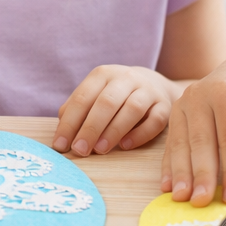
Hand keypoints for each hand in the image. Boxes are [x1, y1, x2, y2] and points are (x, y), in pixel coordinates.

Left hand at [54, 65, 178, 157]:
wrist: (154, 84)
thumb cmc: (114, 96)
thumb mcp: (94, 95)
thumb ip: (77, 110)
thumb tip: (62, 134)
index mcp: (103, 75)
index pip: (83, 97)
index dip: (70, 122)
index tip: (60, 145)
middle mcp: (126, 78)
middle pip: (107, 102)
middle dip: (91, 128)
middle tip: (80, 150)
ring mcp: (148, 90)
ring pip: (132, 109)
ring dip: (114, 131)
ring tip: (100, 150)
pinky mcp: (165, 105)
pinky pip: (155, 120)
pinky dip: (140, 134)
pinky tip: (125, 146)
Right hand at [161, 48, 225, 206]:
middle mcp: (202, 95)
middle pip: (202, 143)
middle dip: (202, 176)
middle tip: (201, 202)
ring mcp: (184, 102)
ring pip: (181, 144)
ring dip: (181, 174)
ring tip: (182, 198)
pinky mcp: (174, 111)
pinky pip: (170, 143)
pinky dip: (169, 166)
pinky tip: (168, 185)